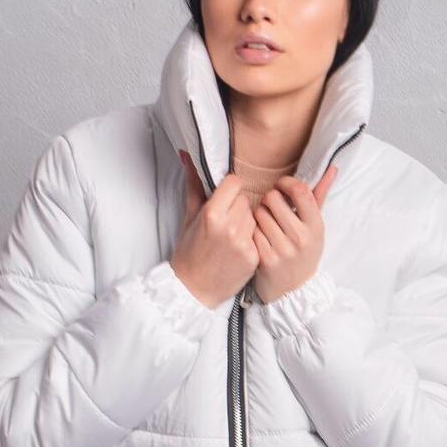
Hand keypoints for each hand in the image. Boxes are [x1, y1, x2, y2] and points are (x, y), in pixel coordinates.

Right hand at [170, 150, 258, 307]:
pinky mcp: (254, 256)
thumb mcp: (188, 218)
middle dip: (237, 206)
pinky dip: (251, 238)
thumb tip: (188, 156)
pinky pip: (258, 234)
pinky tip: (238, 248)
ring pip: (255, 216)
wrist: (193, 289)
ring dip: (246, 221)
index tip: (224, 198)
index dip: (229, 190)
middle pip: (246, 199)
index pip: (234, 183)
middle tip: (225, 221)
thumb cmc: (189, 253)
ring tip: (231, 235)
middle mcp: (229, 227)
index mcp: (212, 214)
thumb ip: (194, 186)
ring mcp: (243, 243)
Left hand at [252, 165, 338, 304]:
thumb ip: (320, 196)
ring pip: (259, 214)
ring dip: (258, 215)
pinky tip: (258, 236)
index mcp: (316, 226)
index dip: (286, 183)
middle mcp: (301, 238)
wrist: (294, 290)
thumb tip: (331, 168)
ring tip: (265, 223)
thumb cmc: (304, 252)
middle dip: (268, 199)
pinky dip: (251, 230)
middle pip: (273, 199)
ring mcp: (283, 249)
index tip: (281, 187)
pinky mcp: (265, 259)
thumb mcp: (315, 227)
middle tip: (270, 207)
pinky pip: (251, 231)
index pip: (300, 191)